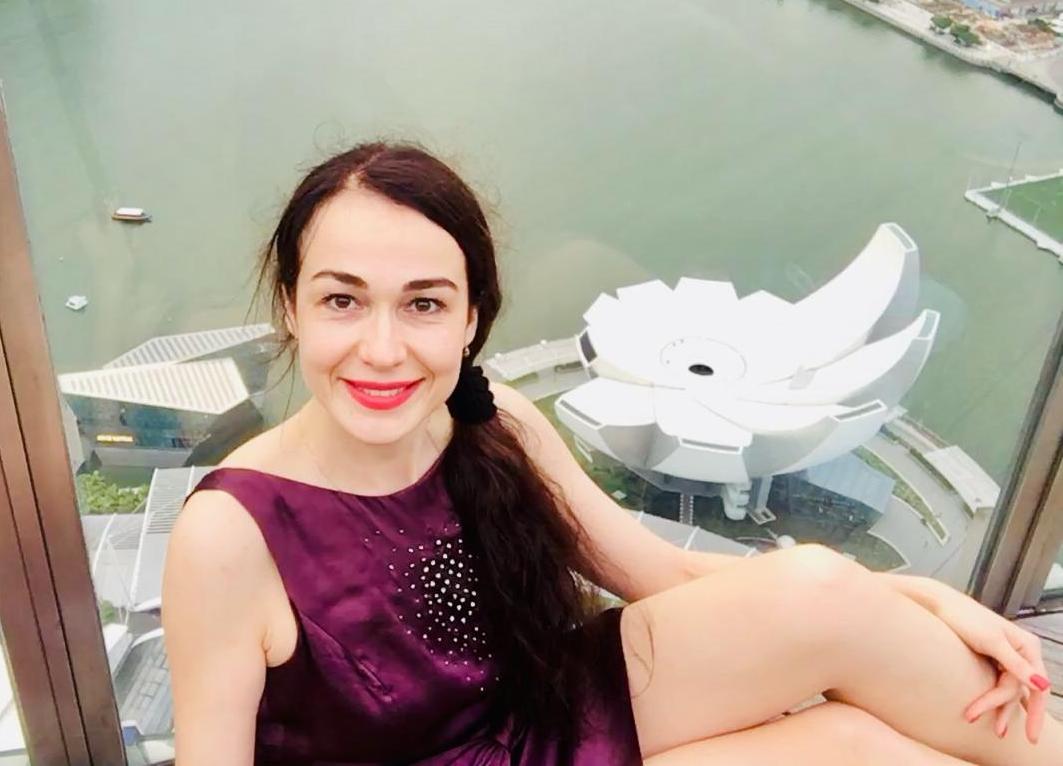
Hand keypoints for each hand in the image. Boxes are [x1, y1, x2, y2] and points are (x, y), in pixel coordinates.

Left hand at [932, 589, 1051, 744]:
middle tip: (1000, 734)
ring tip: (993, 730)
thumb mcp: (991, 642)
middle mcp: (1021, 651)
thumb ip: (1016, 664)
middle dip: (1010, 712)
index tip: (1029, 735)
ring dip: (1000, 708)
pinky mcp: (991, 656)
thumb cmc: (963, 618)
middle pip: (1021, 690)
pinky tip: (999, 712)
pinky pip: (1000, 682)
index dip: (1035, 713)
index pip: (1037, 687)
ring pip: (1009, 688)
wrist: (938, 604)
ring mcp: (1006, 655)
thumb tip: (1042, 685)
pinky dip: (997, 698)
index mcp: (1027, 646)